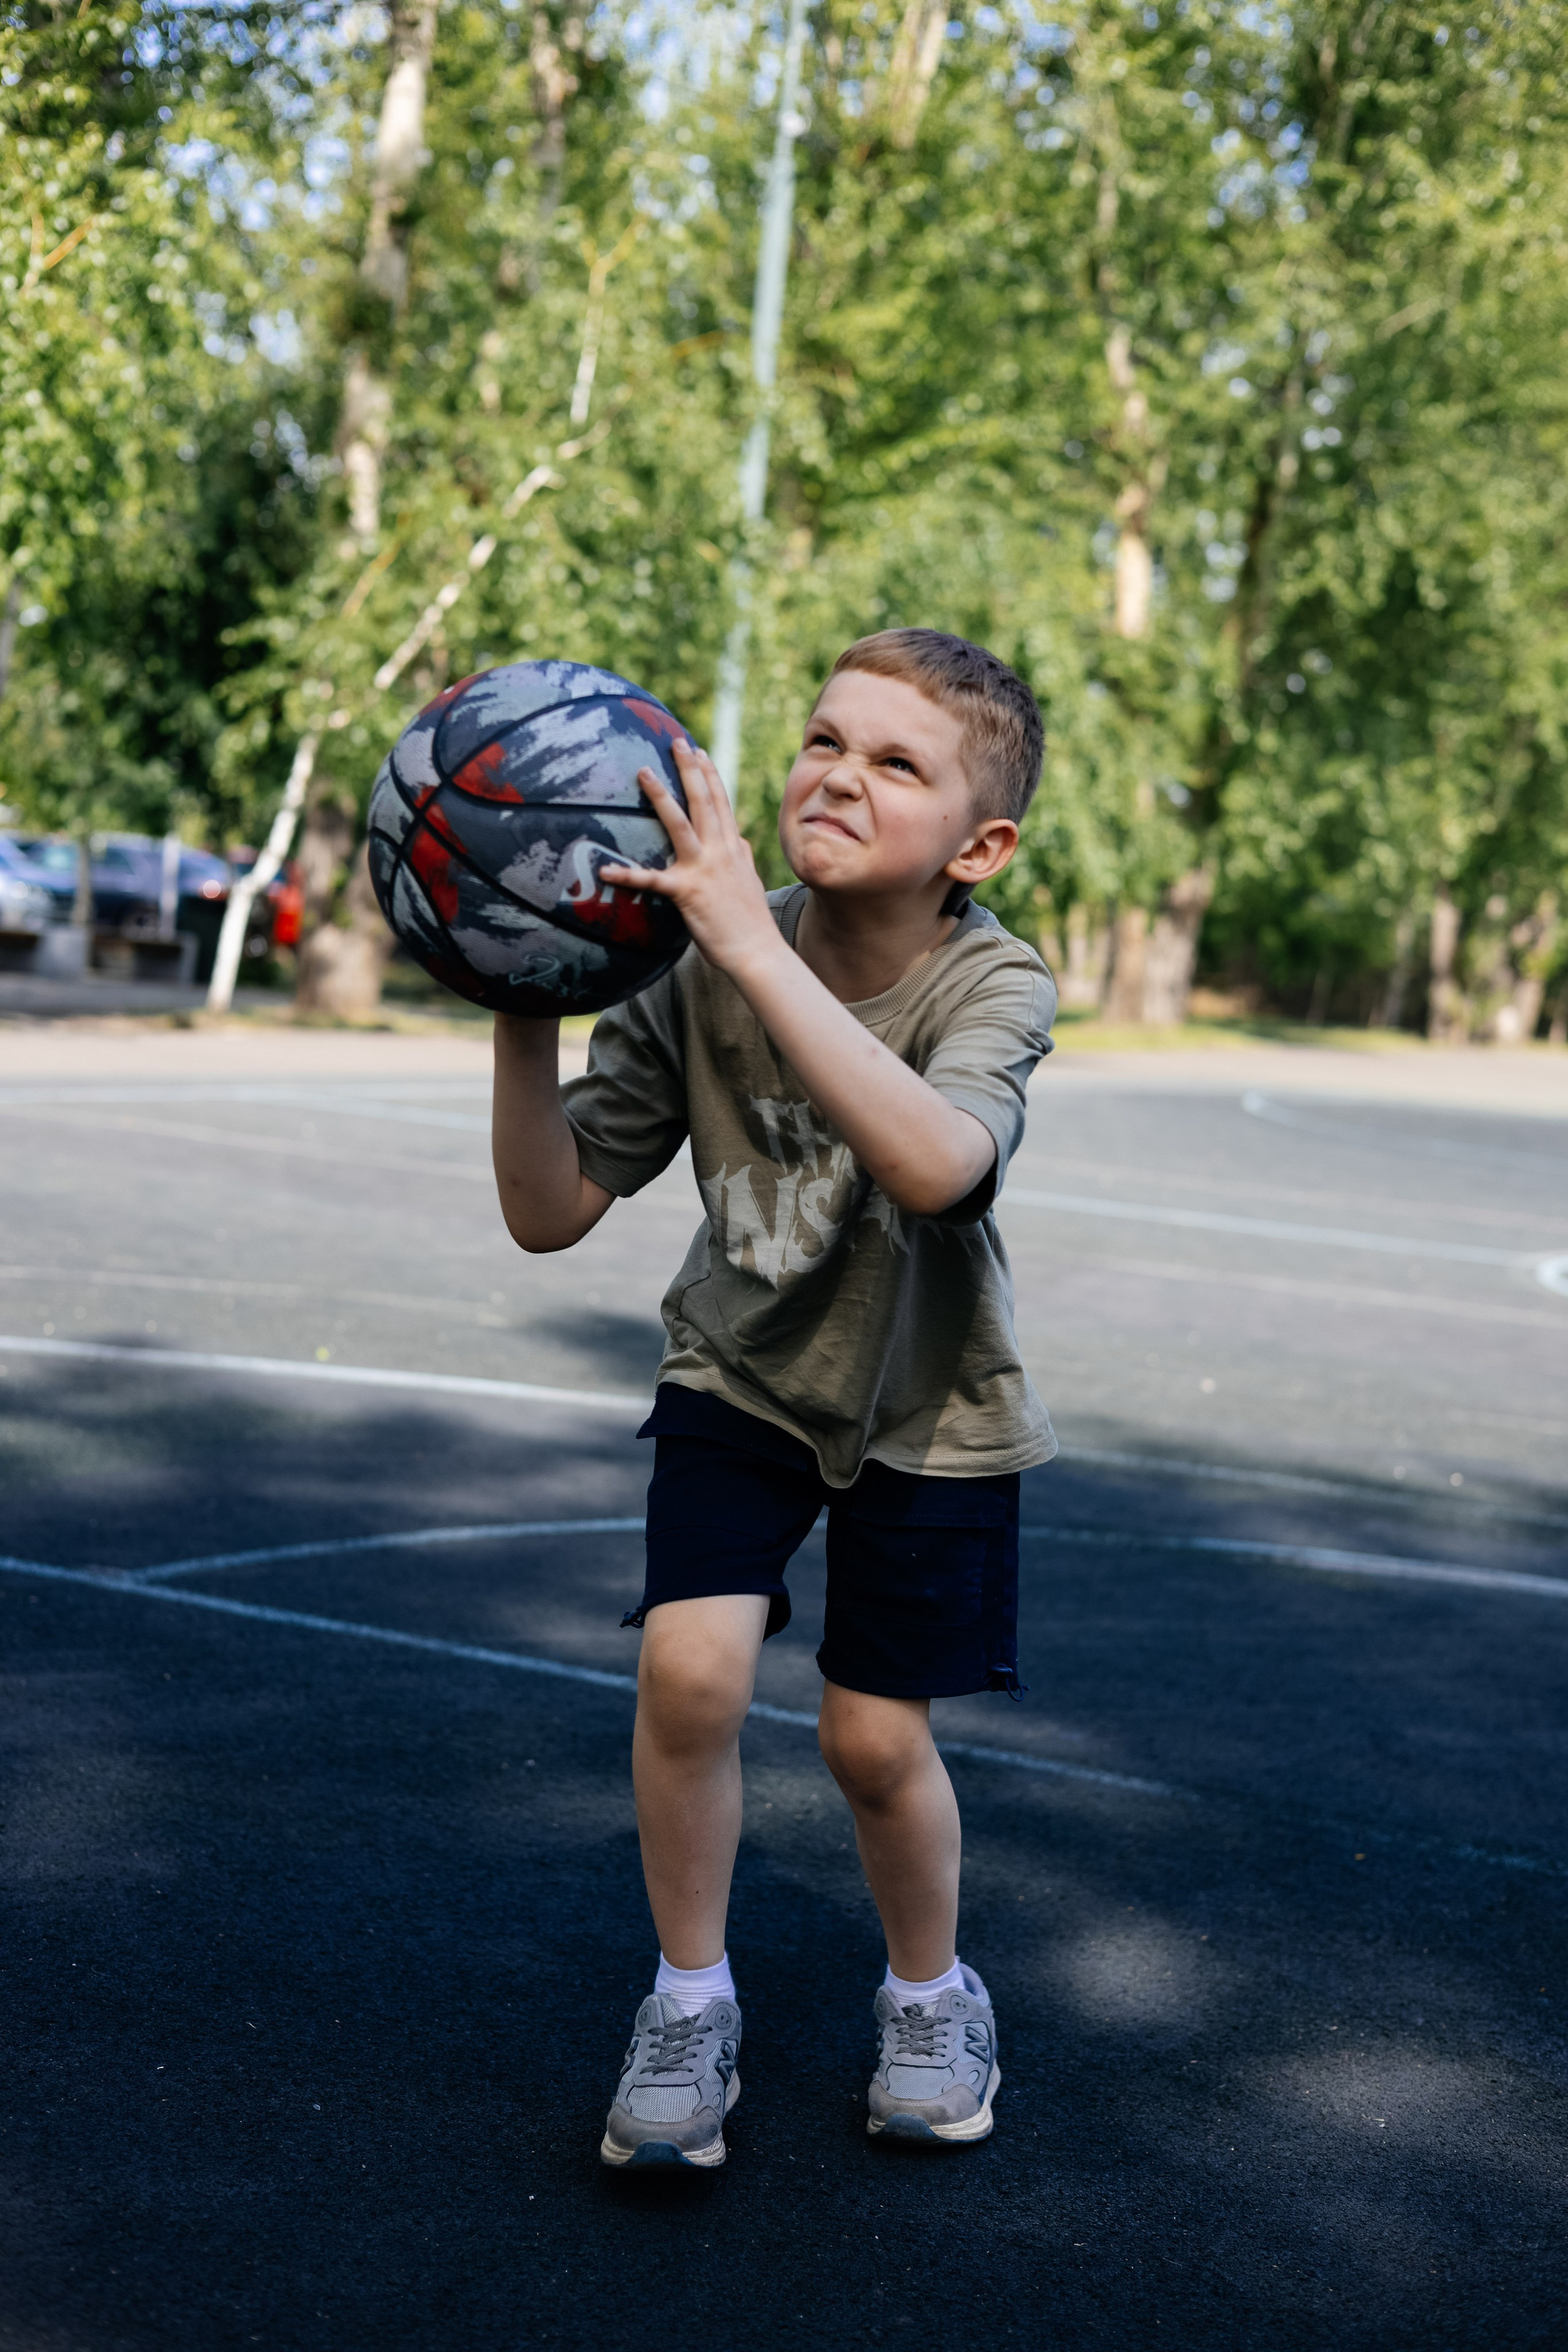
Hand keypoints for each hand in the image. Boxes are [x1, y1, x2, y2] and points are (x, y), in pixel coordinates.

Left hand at [599, 739, 782, 980]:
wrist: (758, 951)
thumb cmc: (750, 921)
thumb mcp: (750, 880)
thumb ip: (743, 856)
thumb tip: (741, 840)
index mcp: (733, 848)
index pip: (721, 803)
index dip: (710, 774)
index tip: (699, 751)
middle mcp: (721, 851)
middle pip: (703, 801)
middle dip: (689, 769)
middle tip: (675, 741)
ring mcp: (704, 869)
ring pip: (680, 824)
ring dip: (661, 796)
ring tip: (644, 772)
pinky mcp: (687, 892)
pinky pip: (651, 880)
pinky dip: (627, 876)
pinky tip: (605, 870)